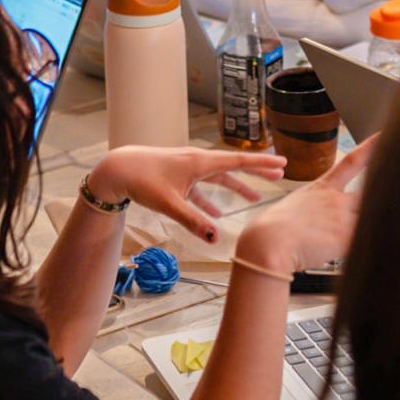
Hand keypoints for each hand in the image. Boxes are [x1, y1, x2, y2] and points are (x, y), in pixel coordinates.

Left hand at [84, 146, 285, 243]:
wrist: (118, 169)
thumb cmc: (142, 181)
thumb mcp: (169, 204)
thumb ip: (194, 221)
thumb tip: (216, 238)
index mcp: (199, 163)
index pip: (238, 162)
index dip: (261, 164)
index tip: (281, 162)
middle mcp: (197, 161)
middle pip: (234, 167)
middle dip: (256, 171)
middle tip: (280, 173)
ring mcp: (188, 168)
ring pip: (219, 177)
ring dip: (237, 186)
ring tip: (255, 196)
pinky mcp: (179, 176)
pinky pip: (202, 187)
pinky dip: (212, 199)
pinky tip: (217, 213)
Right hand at [238, 138, 372, 274]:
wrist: (269, 243)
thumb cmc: (271, 228)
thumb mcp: (294, 206)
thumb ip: (314, 208)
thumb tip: (318, 218)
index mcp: (322, 188)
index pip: (352, 162)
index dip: (370, 148)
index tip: (383, 137)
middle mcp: (336, 200)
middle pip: (369, 193)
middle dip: (380, 196)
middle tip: (387, 198)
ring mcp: (343, 218)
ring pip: (371, 217)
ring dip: (372, 225)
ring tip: (368, 233)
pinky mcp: (346, 239)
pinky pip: (365, 240)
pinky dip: (364, 246)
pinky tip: (360, 252)